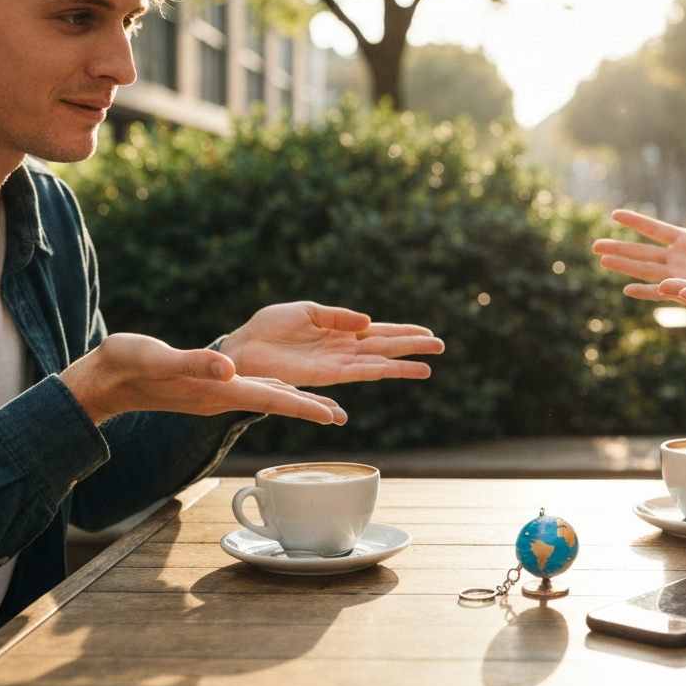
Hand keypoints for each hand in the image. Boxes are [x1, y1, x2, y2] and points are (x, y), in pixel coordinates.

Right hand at [59, 333, 346, 425]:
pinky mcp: (209, 387)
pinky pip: (251, 390)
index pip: (268, 399)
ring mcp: (215, 394)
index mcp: (215, 390)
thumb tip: (229, 368)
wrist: (103, 379)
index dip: (301, 406)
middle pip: (275, 402)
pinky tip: (287, 389)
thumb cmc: (126, 365)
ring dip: (295, 402)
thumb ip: (193, 363)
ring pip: (266, 397)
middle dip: (308, 409)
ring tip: (326, 408)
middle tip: (342, 417)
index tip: (330, 416)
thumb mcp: (157, 358)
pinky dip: (274, 390)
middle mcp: (221, 396)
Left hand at [217, 302, 444, 386]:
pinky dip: (378, 371)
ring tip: (429, 367)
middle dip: (413, 346)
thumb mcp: (306, 311)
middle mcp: (344, 348)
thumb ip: (337, 316)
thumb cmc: (269, 327)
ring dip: (403, 364)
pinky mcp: (326, 374)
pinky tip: (394, 370)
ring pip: (378, 362)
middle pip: (386, 347)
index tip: (426, 332)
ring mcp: (337, 363)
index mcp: (340, 329)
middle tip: (441, 346)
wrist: (244, 347)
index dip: (403, 331)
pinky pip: (358, 372)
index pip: (379, 331)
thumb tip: (368, 321)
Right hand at [591, 183, 685, 325]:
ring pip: (646, 270)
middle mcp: (679, 259)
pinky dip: (646, 293)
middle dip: (619, 248)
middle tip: (594, 245)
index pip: (655, 229)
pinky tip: (627, 290)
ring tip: (603, 261)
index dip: (636, 222)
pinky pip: (661, 294)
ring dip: (625, 266)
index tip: (615, 214)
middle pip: (642, 252)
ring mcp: (680, 276)